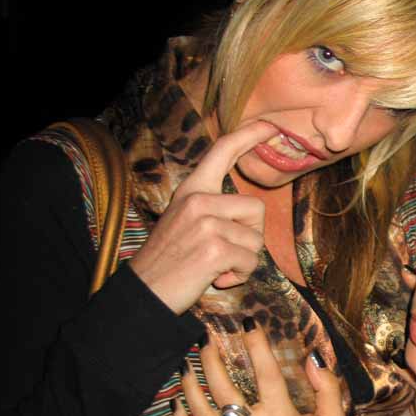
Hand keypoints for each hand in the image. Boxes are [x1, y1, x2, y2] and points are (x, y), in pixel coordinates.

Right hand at [129, 120, 278, 313]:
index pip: (223, 151)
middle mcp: (198, 200)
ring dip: (243, 261)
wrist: (145, 290)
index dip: (250, 135)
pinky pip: (250, 262)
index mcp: (192, 189)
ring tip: (217, 266)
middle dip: (250, 236)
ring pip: (255, 240)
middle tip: (225, 252)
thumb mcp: (184, 220)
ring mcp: (206, 223)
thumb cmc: (170, 260)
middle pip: (256, 208)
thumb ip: (212, 208)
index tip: (270, 126)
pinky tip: (216, 278)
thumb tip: (251, 213)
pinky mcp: (214, 248)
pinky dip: (239, 276)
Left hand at [173, 323, 345, 415]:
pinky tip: (177, 398)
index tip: (249, 323)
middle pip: (224, 390)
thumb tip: (312, 359)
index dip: (257, 346)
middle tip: (206, 338)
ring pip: (201, 411)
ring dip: (190, 384)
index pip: (267, 376)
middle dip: (211, 359)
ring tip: (186, 361)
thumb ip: (328, 389)